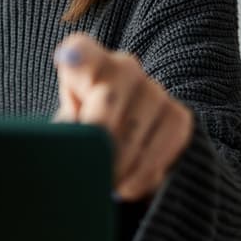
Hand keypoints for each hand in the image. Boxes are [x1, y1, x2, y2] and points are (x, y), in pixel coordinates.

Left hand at [54, 33, 193, 199]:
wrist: (119, 154)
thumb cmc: (80, 137)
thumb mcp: (63, 130)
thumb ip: (62, 129)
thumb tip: (65, 142)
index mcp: (87, 61)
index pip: (80, 51)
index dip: (75, 57)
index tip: (66, 60)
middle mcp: (124, 67)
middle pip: (107, 98)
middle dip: (97, 139)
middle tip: (87, 169)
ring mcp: (154, 90)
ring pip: (136, 126)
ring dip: (119, 163)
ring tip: (104, 186)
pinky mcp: (178, 116)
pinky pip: (165, 144)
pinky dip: (144, 173)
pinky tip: (127, 189)